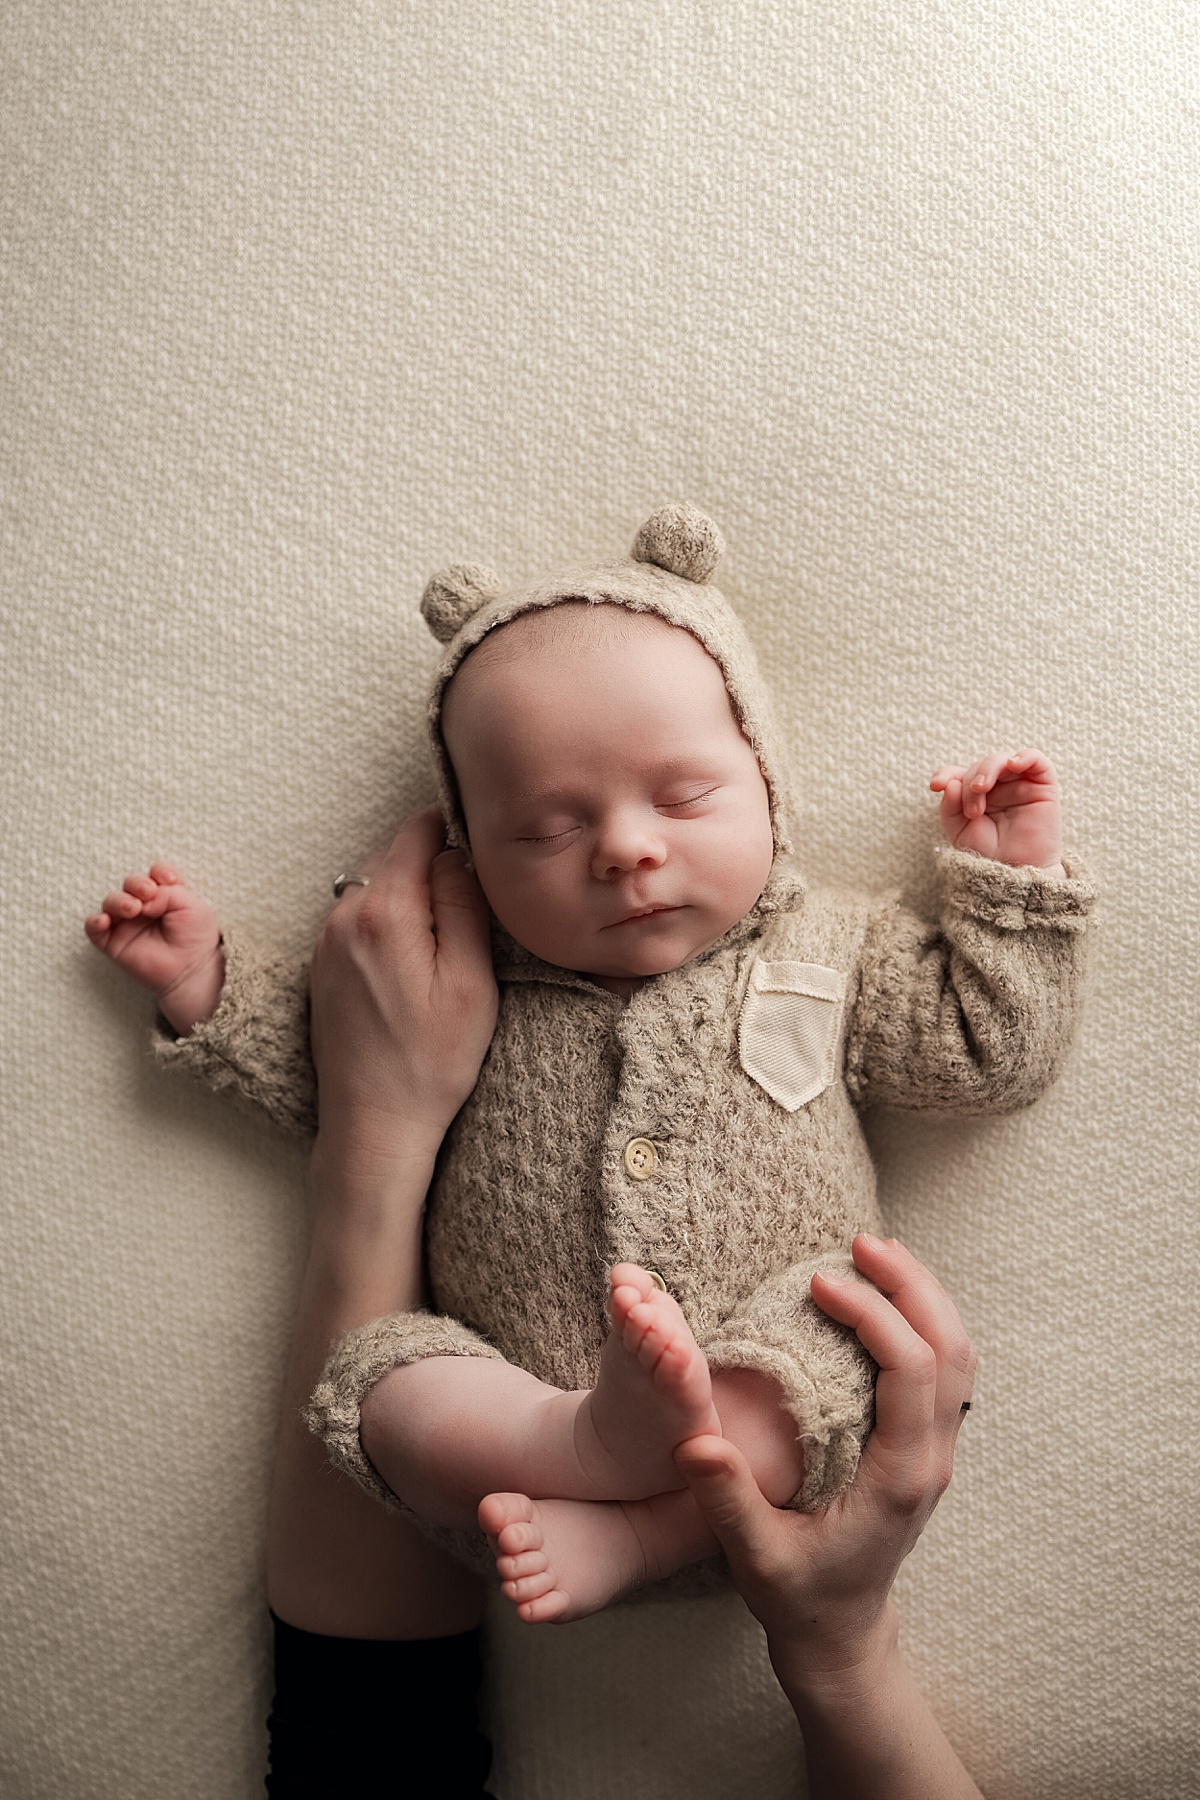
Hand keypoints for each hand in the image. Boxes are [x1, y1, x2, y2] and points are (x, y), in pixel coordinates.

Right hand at [84, 864, 224, 1034]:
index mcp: (165, 895)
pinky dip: (95, 922)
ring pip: (111, 901)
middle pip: (131, 883)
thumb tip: (144, 898)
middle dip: (137, 883)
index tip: (170, 880)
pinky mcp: (113, 942)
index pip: (155, 874)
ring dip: (119, 901)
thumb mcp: (192, 907)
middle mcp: (144, 906)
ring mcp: (127, 923)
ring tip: (133, 909)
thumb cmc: (195, 938)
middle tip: (148, 893)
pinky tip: (104, 921)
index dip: (160, 872)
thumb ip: (170, 893)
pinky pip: (93, 928)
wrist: (191, 970)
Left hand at [308, 808, 497, 1154]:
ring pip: (377, 888)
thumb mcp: (471, 982)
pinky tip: (415, 966)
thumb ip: (464, 906)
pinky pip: (360, 920)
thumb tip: (457, 854)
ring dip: (412, 899)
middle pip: (395, 856)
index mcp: (384, 913)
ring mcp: (326, 942)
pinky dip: (390, 926)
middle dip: (434, 867)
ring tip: (447, 944)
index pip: (418, 831)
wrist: (373, 1125)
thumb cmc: (429, 1062)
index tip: (483, 860)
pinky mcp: (322, 966)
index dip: (455, 833)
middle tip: (475, 909)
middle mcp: (343, 917)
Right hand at [674, 1235, 975, 1688]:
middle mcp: (930, 1459)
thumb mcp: (755, 1557)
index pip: (912, 1373)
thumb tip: (694, 1440)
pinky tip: (883, 1298)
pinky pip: (945, 1370)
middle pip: (952, 1350)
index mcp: (900, 1477)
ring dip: (924, 1297)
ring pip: (958, 1355)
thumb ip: (728, 1499)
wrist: (840, 1636)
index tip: (822, 1283)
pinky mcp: (923, 1446)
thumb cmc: (798, 1598)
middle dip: (912, 1287)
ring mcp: (935, 1451)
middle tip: (861, 1243)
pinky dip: (923, 1321)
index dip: (874, 1315)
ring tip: (876, 1253)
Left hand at [930, 750, 1063, 872]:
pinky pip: (1037, 760)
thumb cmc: (988, 854)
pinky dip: (1025, 756)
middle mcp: (998, 787)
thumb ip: (950, 806)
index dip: (946, 773)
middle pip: (980, 766)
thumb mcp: (959, 830)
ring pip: (1003, 759)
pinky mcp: (1043, 787)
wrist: (1013, 874)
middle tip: (971, 810)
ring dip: (988, 770)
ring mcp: (1020, 785)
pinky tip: (1013, 765)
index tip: (936, 785)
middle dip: (970, 783)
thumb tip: (949, 781)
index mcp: (976, 795)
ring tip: (980, 790)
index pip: (960, 773)